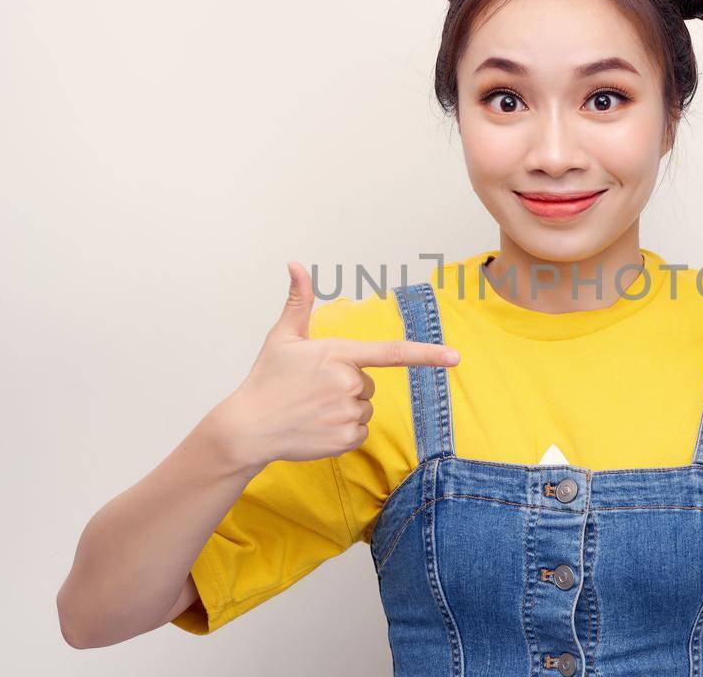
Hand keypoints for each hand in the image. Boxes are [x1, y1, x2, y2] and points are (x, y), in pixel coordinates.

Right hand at [205, 261, 459, 469]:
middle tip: (313, 390)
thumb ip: (298, 300)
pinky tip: (316, 427)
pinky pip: (359, 431)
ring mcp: (347, 413)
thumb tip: (295, 263)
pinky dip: (342, 431)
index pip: (391, 351)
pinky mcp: (345, 439)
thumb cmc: (266, 379)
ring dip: (344, 409)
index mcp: (338, 354)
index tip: (455, 357)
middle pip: (369, 383)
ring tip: (312, 409)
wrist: (248, 428)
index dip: (426, 354)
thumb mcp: (282, 337)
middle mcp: (348, 383)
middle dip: (347, 385)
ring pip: (364, 408)